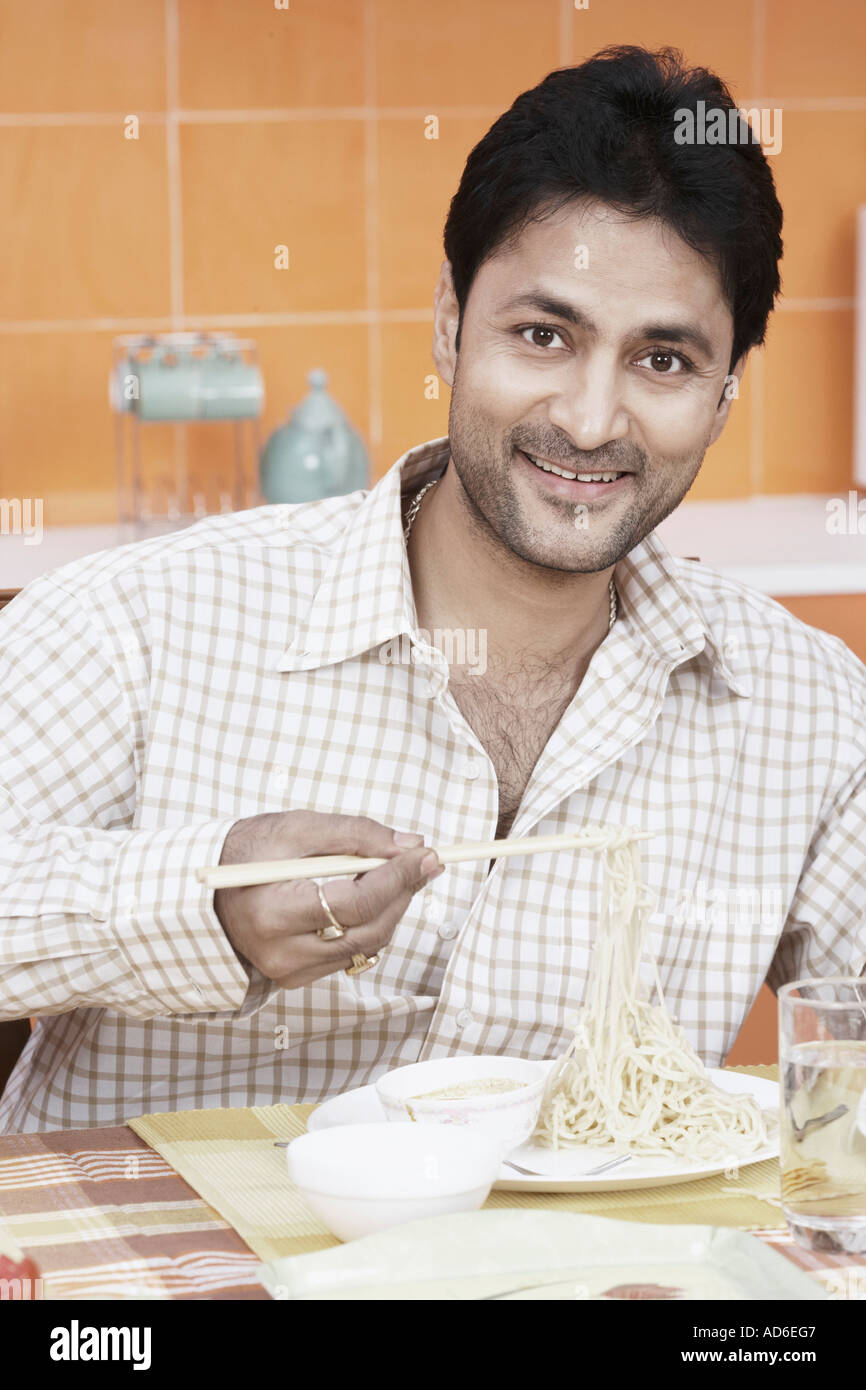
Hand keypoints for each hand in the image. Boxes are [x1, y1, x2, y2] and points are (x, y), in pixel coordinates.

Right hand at [212, 811, 442, 989]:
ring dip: (392, 908)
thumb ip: (355, 833)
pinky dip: (371, 923)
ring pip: (368, 945)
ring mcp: (291, 972)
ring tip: (401, 872)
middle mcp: (282, 954)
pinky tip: (372, 895)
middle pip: (370, 930)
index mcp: (274, 914)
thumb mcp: (296, 828)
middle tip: (425, 860)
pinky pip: (352, 953)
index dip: (397, 878)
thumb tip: (410, 844)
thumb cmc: (247, 852)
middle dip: (404, 892)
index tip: (425, 854)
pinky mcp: (299, 976)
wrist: (206, 891)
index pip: (355, 904)